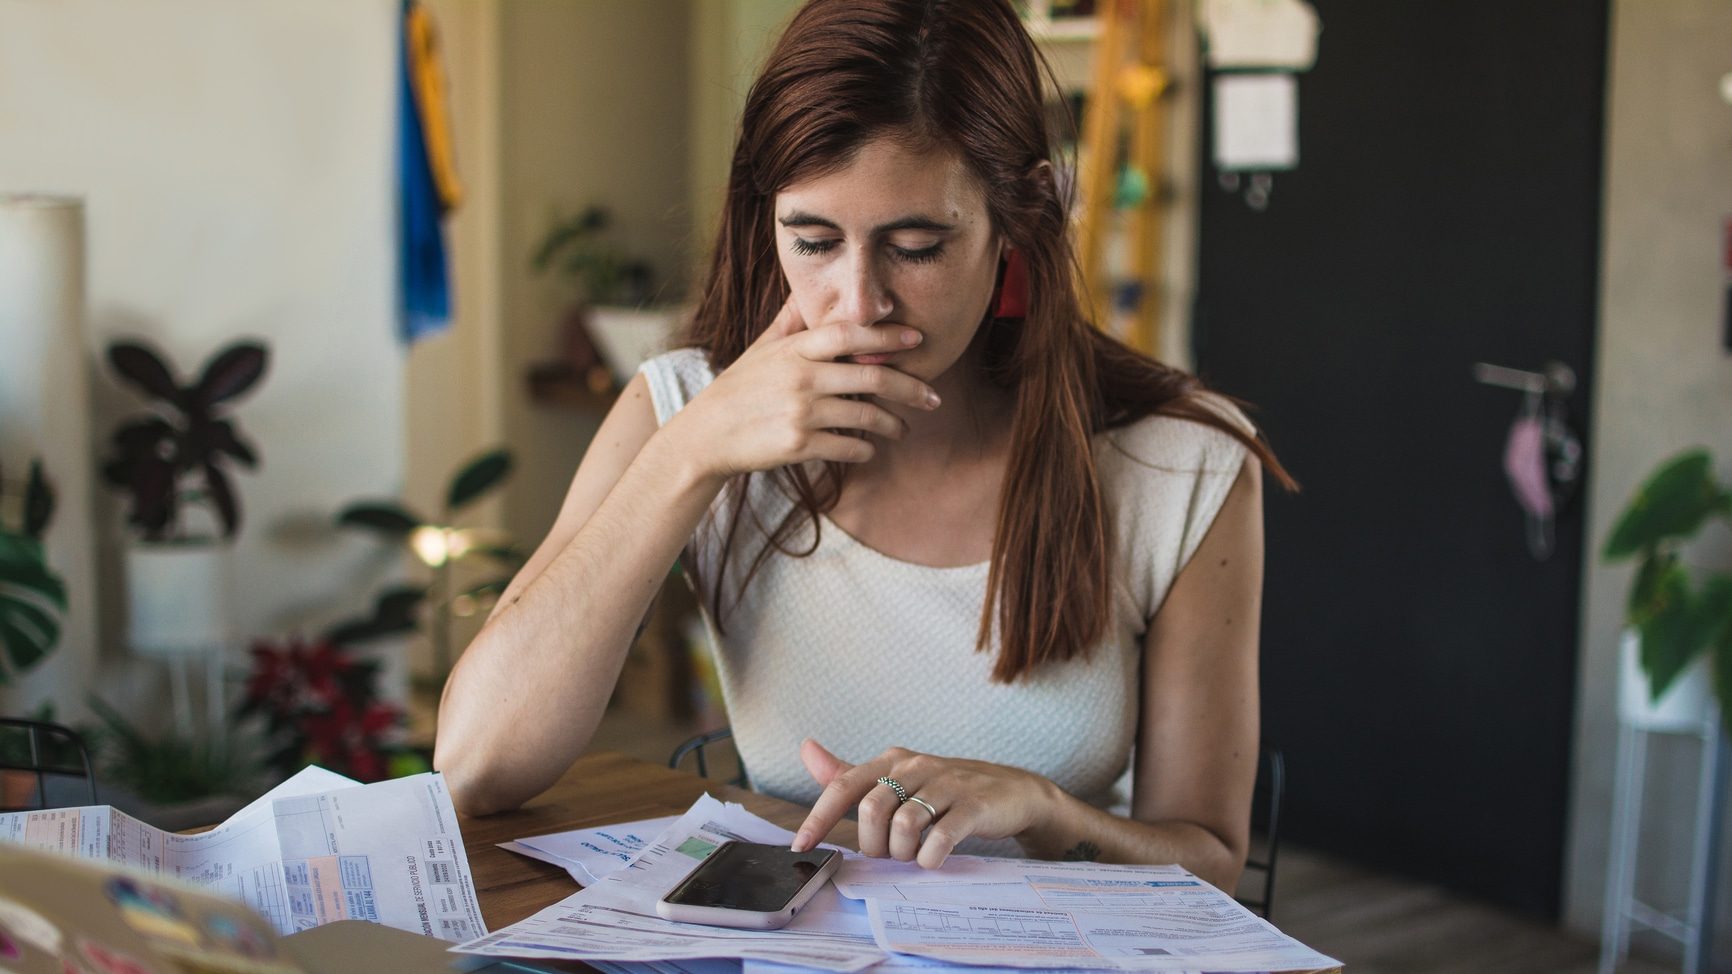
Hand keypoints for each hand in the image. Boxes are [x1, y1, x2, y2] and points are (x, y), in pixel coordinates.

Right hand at [661, 298, 941, 482]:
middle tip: (932, 397)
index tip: (916, 339)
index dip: (886, 335)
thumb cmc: (740, 388)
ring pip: (866, 417)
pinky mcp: (798, 445)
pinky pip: (849, 447)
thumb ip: (789, 320)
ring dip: (892, 424)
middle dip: (910, 387)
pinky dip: (866, 449)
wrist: (706, 435)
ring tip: (902, 428)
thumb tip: (803, 287)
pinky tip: (870, 448)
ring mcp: (800, 413)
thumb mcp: (761, 348)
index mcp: (795, 350)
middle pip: (871, 377)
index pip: (849, 334)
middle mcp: (801, 378)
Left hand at [790, 740, 1057, 868]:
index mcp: (893, 760)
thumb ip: (851, 773)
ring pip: (904, 825)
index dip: (818, 817)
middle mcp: (916, 766)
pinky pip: (941, 838)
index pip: (844, 785)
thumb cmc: (946, 790)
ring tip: (913, 857)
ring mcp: (947, 784)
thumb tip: (806, 749)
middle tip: (887, 856)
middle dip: (872, 845)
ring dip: (901, 854)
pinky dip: (930, 858)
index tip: (802, 846)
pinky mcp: (974, 805)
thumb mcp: (898, 778)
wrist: (1012, 792)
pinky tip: (932, 861)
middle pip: (871, 810)